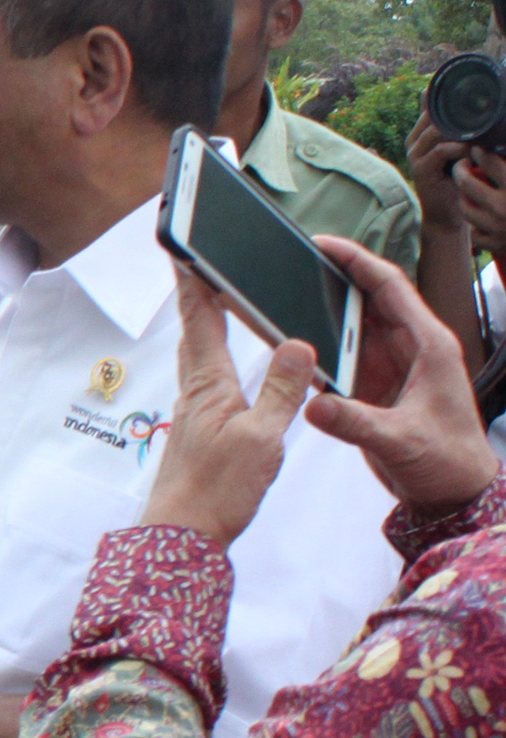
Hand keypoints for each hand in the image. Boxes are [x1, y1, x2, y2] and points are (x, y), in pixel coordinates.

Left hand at [139, 271, 313, 545]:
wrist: (183, 539)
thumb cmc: (217, 493)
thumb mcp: (262, 439)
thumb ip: (280, 390)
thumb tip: (297, 343)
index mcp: (209, 386)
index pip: (201, 320)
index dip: (195, 282)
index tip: (184, 247)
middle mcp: (197, 393)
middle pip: (196, 332)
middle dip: (197, 295)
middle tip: (197, 262)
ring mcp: (196, 413)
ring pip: (200, 356)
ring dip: (204, 324)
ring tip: (211, 300)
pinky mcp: (201, 433)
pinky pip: (209, 381)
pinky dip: (215, 358)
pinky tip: (224, 366)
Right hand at [301, 233, 500, 518]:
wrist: (454, 494)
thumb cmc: (447, 462)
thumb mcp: (401, 441)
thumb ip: (354, 422)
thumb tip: (311, 404)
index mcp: (428, 346)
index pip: (390, 287)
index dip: (357, 261)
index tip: (321, 244)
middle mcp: (409, 349)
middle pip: (366, 300)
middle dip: (331, 280)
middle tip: (289, 266)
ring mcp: (391, 367)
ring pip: (352, 327)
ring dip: (321, 315)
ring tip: (283, 299)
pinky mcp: (375, 388)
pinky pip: (342, 358)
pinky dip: (318, 349)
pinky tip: (291, 346)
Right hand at [408, 110, 474, 231]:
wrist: (448, 211)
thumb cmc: (458, 178)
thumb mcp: (459, 148)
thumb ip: (460, 130)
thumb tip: (478, 105)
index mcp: (422, 133)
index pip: (432, 106)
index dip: (450, 100)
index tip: (474, 97)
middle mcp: (415, 141)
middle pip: (434, 115)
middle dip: (458, 115)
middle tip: (481, 116)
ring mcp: (415, 154)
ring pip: (437, 130)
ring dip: (461, 132)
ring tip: (478, 138)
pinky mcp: (421, 169)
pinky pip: (441, 151)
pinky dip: (460, 150)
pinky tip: (472, 155)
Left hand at [459, 148, 505, 258]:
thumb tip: (504, 152)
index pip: (490, 162)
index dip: (481, 153)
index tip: (477, 149)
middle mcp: (503, 206)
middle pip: (467, 184)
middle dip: (461, 170)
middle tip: (462, 164)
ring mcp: (496, 227)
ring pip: (465, 208)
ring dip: (465, 197)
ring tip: (469, 191)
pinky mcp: (495, 245)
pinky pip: (474, 233)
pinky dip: (476, 225)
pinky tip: (481, 218)